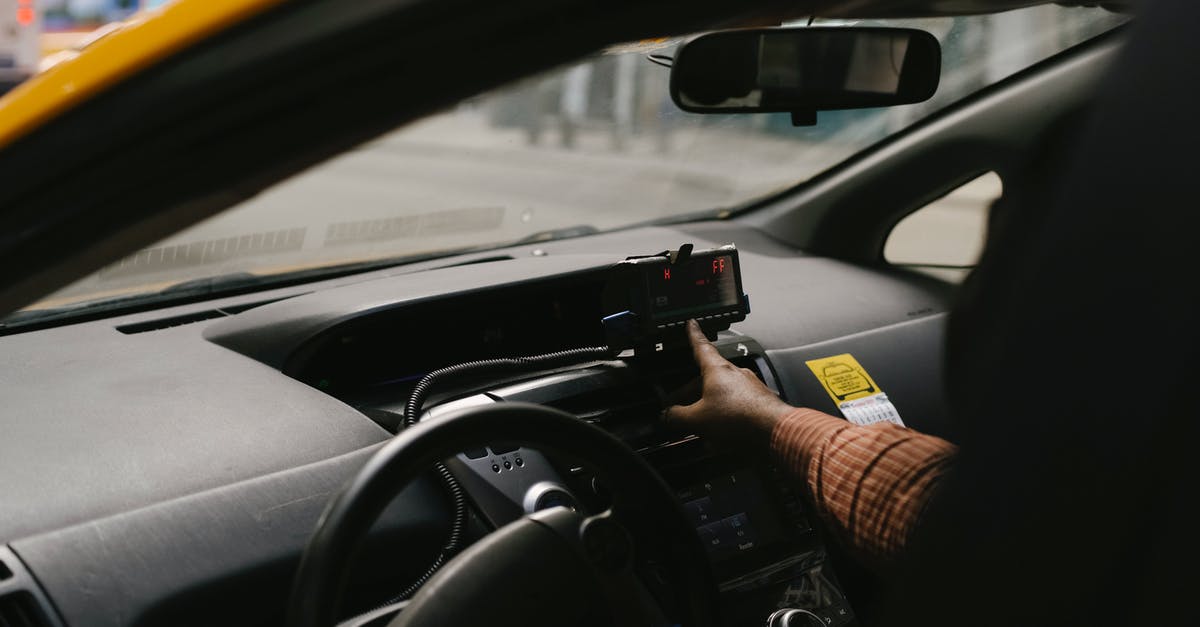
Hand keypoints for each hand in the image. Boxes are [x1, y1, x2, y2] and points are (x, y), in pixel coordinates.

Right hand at [664, 320, 792, 449]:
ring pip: (722, 396)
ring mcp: (749, 388)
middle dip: (691, 394)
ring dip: (708, 410)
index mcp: (717, 370)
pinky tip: (720, 439)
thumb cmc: (740, 418)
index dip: (693, 335)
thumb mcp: (697, 419)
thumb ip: (677, 416)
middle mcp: (734, 374)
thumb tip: (667, 415)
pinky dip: (724, 420)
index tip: (691, 324)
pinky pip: (736, 408)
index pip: (701, 346)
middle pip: (707, 380)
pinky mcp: (759, 403)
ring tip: (700, 430)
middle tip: (679, 406)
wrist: (775, 431)